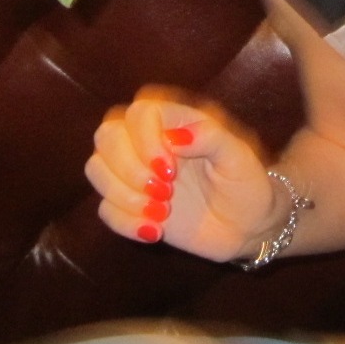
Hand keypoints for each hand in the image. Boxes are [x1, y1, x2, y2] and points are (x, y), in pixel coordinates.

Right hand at [85, 86, 281, 261]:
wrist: (248, 225)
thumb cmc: (247, 182)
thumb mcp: (239, 157)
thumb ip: (210, 137)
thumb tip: (174, 137)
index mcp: (176, 122)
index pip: (139, 112)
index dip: (145, 140)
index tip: (171, 168)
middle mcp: (149, 143)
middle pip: (106, 135)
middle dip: (128, 167)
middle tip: (164, 190)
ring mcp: (136, 175)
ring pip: (96, 168)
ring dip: (123, 194)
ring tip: (161, 211)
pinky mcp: (131, 206)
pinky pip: (104, 209)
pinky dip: (126, 222)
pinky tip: (156, 231)